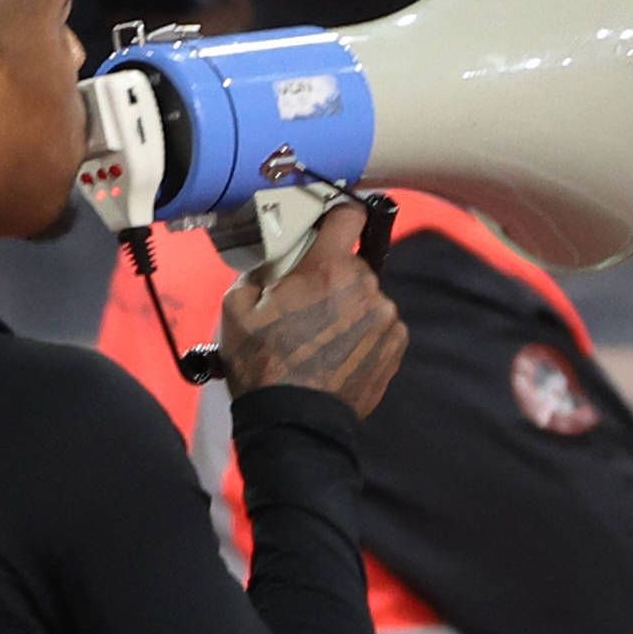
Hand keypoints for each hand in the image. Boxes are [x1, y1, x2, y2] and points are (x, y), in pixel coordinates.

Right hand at [217, 205, 406, 416]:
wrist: (293, 421)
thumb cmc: (262, 363)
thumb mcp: (236, 309)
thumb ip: (256, 273)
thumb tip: (269, 265)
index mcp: (328, 268)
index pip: (350, 213)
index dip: (339, 212)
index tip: (329, 223)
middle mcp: (366, 286)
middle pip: (353, 263)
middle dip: (333, 275)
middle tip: (307, 303)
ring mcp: (386, 318)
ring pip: (367, 297)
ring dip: (349, 306)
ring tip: (322, 337)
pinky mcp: (396, 346)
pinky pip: (380, 326)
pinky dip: (363, 333)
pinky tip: (339, 353)